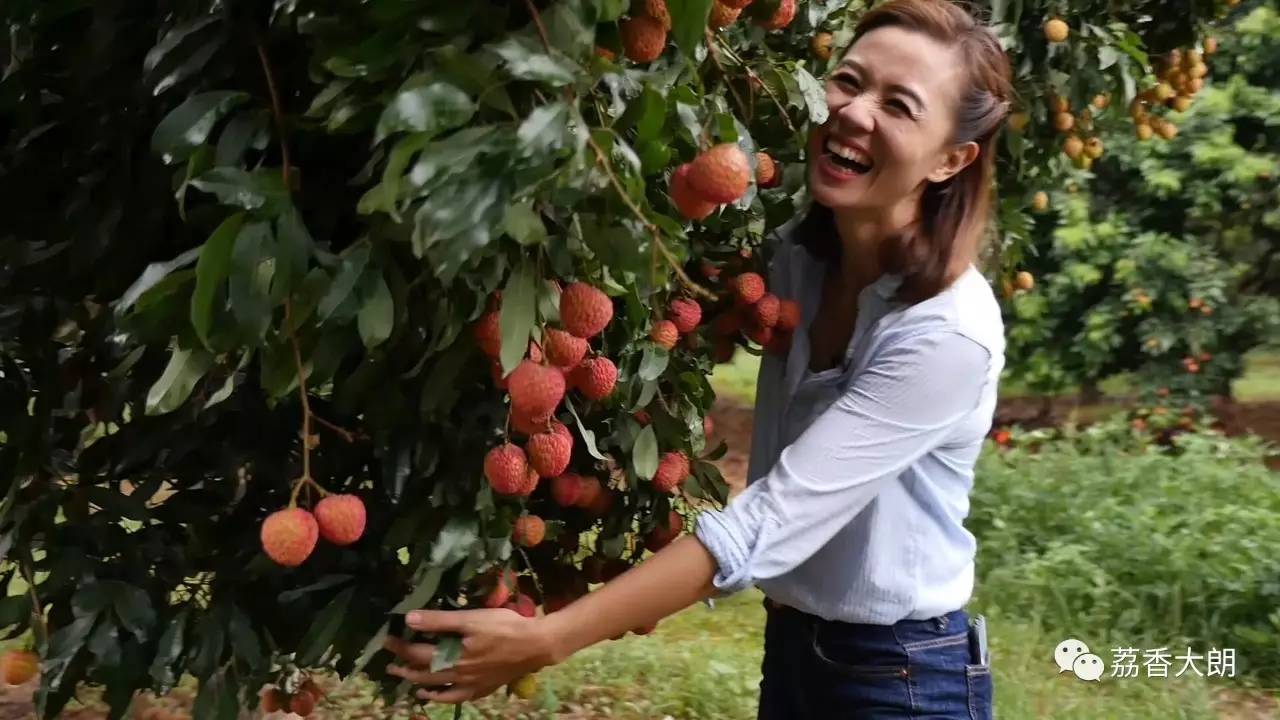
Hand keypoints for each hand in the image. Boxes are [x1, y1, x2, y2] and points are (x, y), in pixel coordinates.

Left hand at [382, 608, 557, 703]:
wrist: (536, 645)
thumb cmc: (504, 627)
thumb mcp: (470, 619)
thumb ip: (439, 621)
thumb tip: (409, 619)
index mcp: (452, 656)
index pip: (417, 653)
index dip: (399, 646)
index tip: (386, 639)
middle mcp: (457, 675)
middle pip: (423, 674)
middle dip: (404, 668)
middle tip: (389, 663)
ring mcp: (470, 684)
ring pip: (437, 689)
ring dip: (419, 685)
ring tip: (407, 682)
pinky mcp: (483, 688)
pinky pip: (456, 698)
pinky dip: (442, 698)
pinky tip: (436, 697)